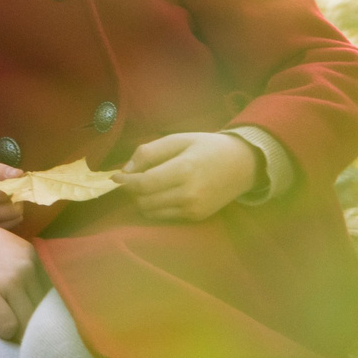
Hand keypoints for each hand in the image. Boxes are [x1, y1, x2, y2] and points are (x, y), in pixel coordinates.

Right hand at [0, 158, 26, 229]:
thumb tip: (20, 174)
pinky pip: (7, 228)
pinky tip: (0, 210)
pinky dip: (9, 218)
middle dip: (17, 196)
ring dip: (15, 208)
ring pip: (12, 220)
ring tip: (6, 199)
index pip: (2, 192)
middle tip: (13, 189)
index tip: (18, 179)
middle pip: (10, 208)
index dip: (16, 184)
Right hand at [0, 210, 45, 339]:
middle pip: (43, 309)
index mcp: (31, 255)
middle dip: (36, 323)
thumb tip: (34, 296)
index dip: (45, 309)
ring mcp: (7, 280)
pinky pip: (8, 325)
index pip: (52, 292)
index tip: (37, 319)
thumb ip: (21, 264)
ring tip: (11, 332)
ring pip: (29, 320)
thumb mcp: (3, 244)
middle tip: (25, 332)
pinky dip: (5, 333)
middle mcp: (24, 267)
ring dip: (21, 331)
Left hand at [112, 132, 259, 222]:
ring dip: (142, 199)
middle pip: (144, 200)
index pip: (144, 183)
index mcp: (184, 170)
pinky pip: (164, 216)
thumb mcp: (178, 139)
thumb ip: (150, 152)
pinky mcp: (197, 217)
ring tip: (150, 184)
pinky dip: (156, 206)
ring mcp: (194, 209)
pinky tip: (163, 192)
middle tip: (136, 177)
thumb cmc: (207, 147)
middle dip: (133, 190)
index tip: (115, 177)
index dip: (125, 182)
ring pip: (151, 211)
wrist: (242, 164)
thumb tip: (126, 170)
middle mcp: (189, 194)